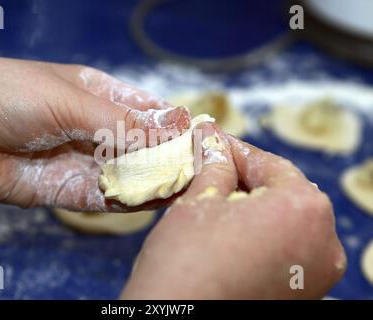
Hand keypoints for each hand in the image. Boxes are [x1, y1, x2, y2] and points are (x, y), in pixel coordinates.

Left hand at [0, 56, 189, 211]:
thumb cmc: (7, 93)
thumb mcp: (72, 100)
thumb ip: (122, 123)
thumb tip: (176, 131)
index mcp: (99, 95)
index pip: (148, 111)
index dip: (176, 123)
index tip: (203, 136)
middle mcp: (96, 130)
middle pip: (144, 145)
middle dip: (171, 155)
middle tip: (201, 165)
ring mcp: (84, 162)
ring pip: (131, 174)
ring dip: (157, 180)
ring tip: (187, 184)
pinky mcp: (70, 191)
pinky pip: (109, 198)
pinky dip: (133, 200)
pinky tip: (156, 198)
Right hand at [121, 122, 345, 298]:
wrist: (177, 318)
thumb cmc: (187, 262)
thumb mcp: (199, 201)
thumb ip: (214, 164)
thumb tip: (212, 140)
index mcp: (304, 210)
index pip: (270, 164)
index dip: (235, 150)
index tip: (213, 143)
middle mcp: (323, 242)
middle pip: (283, 192)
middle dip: (246, 178)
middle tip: (211, 167)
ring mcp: (316, 273)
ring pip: (285, 221)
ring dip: (254, 205)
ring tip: (217, 196)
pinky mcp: (301, 293)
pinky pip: (286, 248)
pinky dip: (262, 233)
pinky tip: (230, 228)